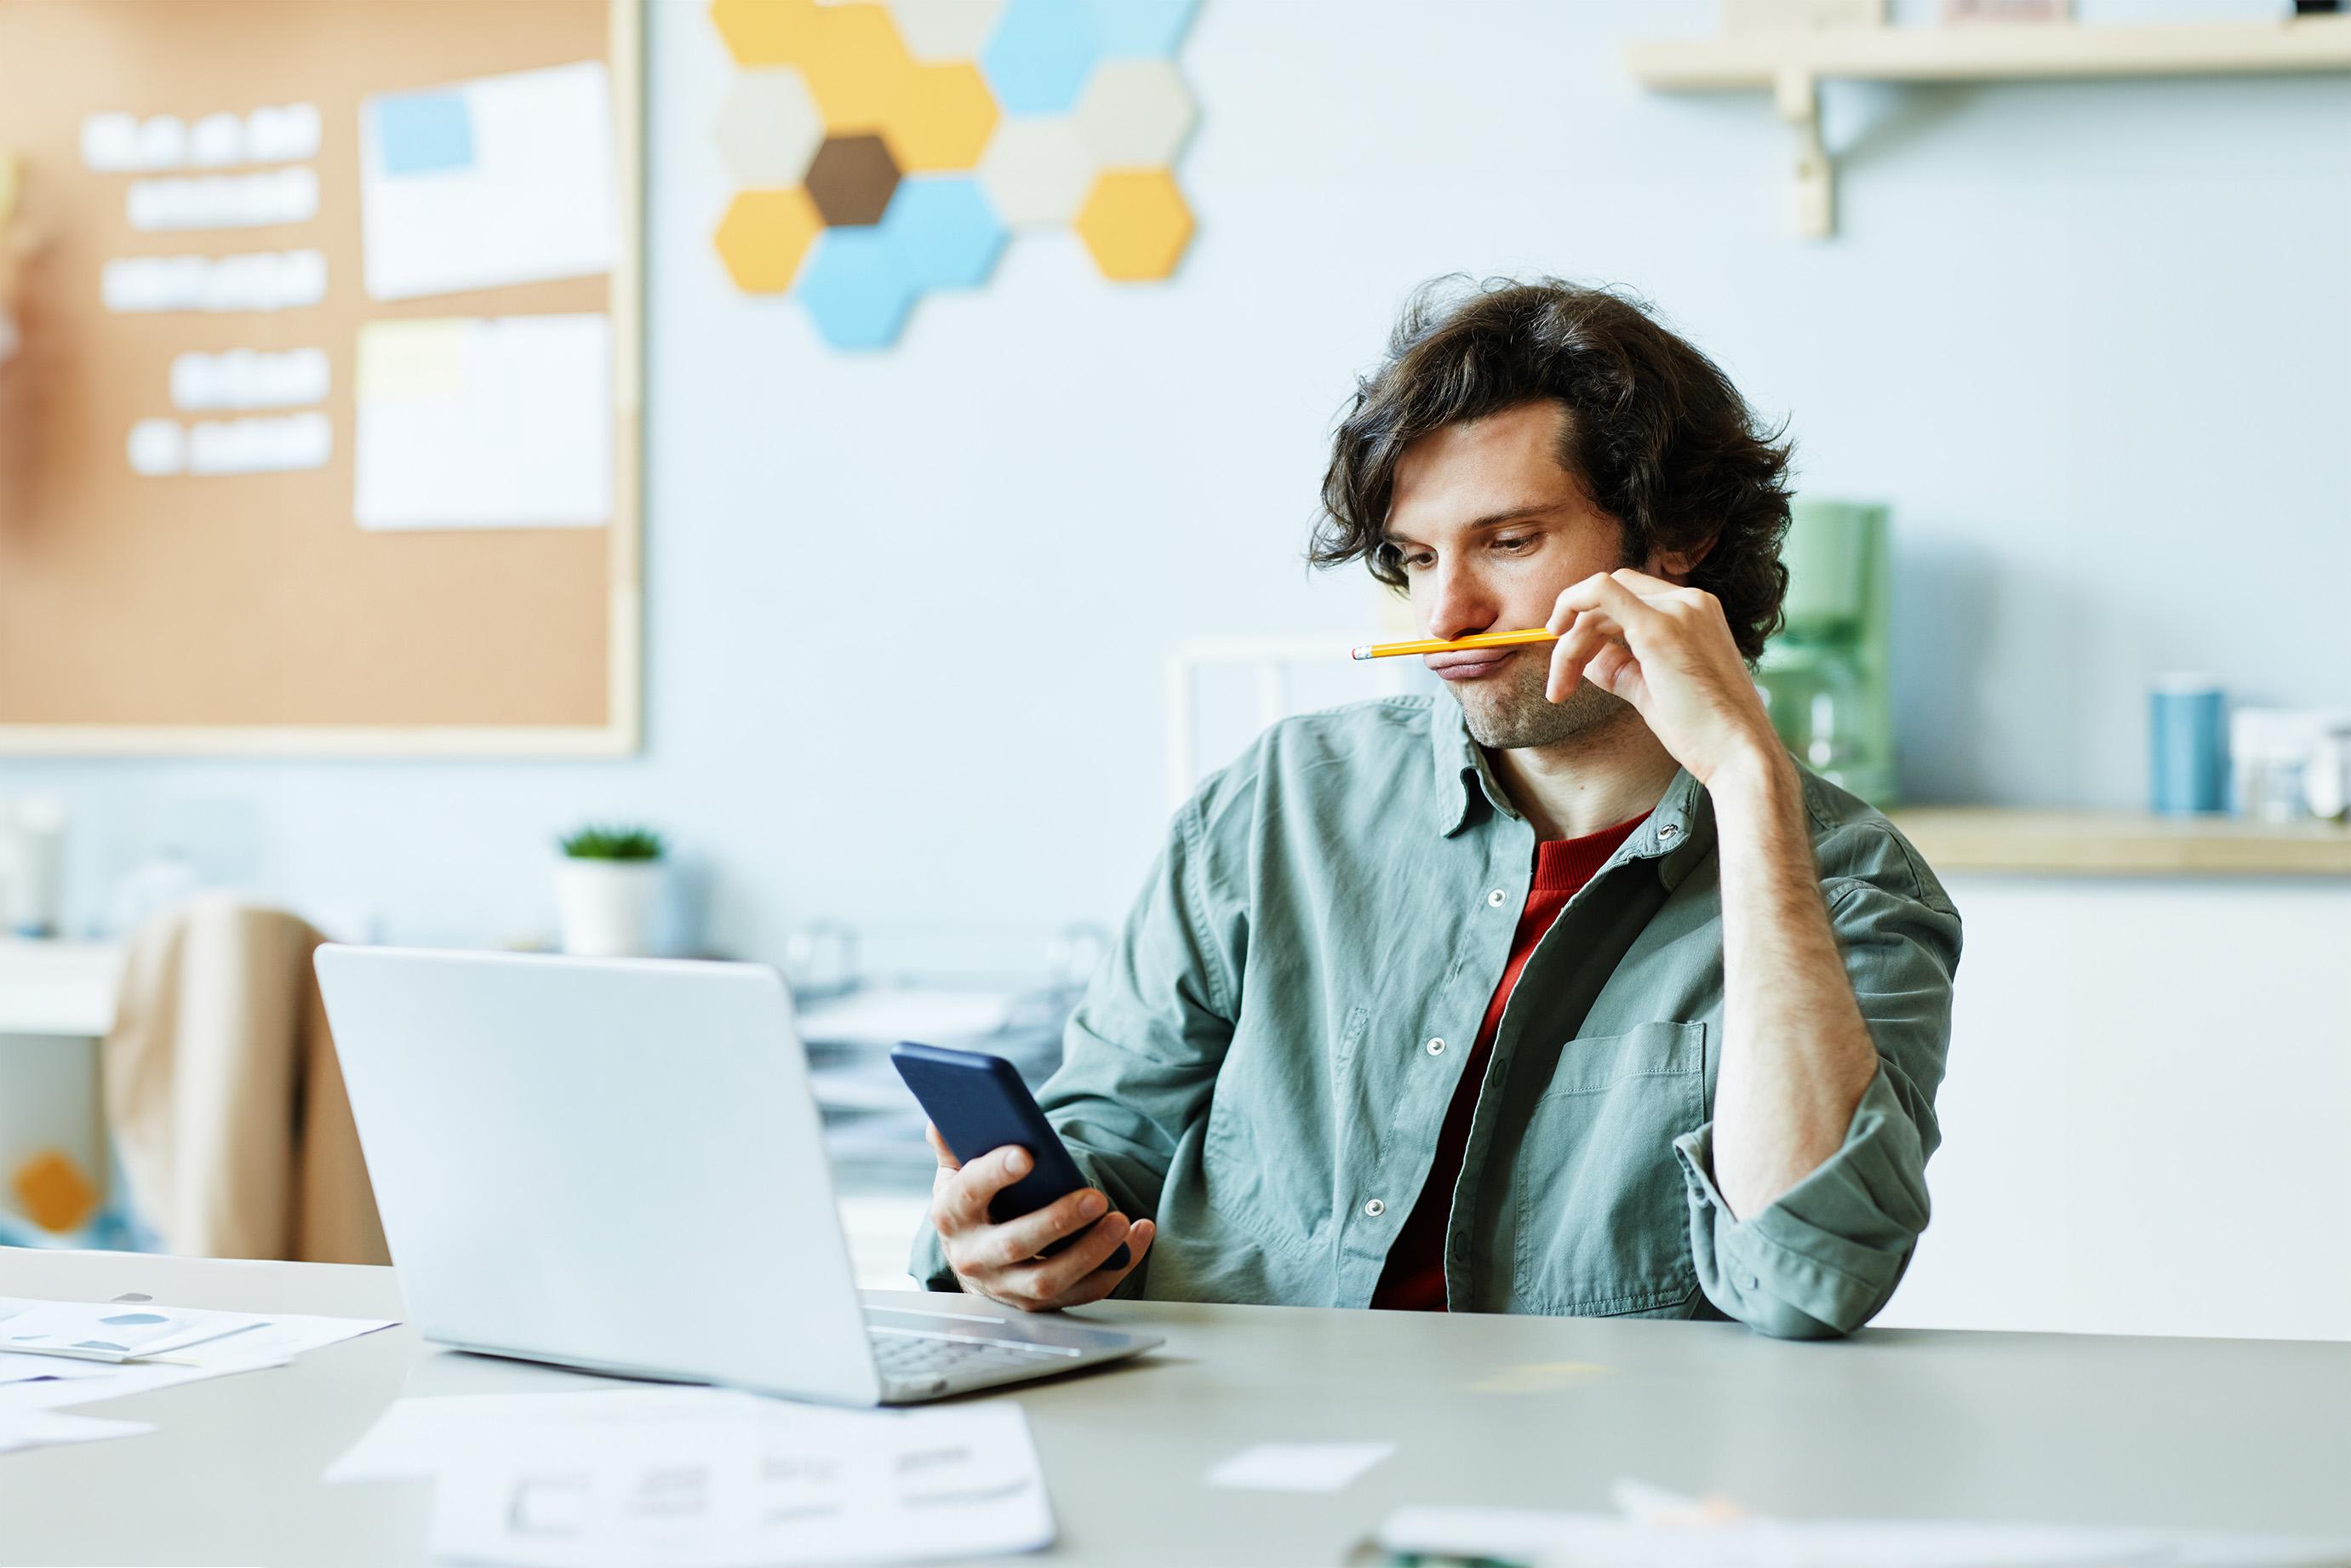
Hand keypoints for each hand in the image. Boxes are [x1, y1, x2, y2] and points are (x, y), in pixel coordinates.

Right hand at [925, 1124, 1155, 1311]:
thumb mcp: (955, 1175)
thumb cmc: (973, 1207)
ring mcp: (1007, 1287)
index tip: (1027, 1154)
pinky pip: (1083, 1291)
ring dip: (1090, 1252)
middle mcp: (975, 1257)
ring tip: (1121, 1221)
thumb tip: (942, 1115)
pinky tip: (1138, 1236)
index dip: (995, 1173)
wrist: (974, 1261)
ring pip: (1049, 1279)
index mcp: (952, 1216)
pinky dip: (1116, 1266)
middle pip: (1015, 1243)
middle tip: (1095, 1197)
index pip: (970, 1193)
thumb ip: (953, 1145)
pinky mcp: (1040, 1304)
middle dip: (1057, 1221)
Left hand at [1543, 568, 1787, 789]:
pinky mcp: (1659, 628)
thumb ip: (1622, 669)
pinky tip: (1557, 635)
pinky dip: (1571, 602)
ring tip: (1560, 689)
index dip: (1593, 626)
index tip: (1574, 661)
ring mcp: (1677, 610)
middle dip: (1576, 635)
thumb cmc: (1704, 733)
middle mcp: (1690, 602)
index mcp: (1696, 613)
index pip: (1629, 600)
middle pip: (1609, 599)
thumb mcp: (1654, 691)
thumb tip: (1586, 659)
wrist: (1739, 755)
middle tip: (1560, 684)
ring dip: (1570, 643)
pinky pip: (1601, 592)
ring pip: (1599, 602)